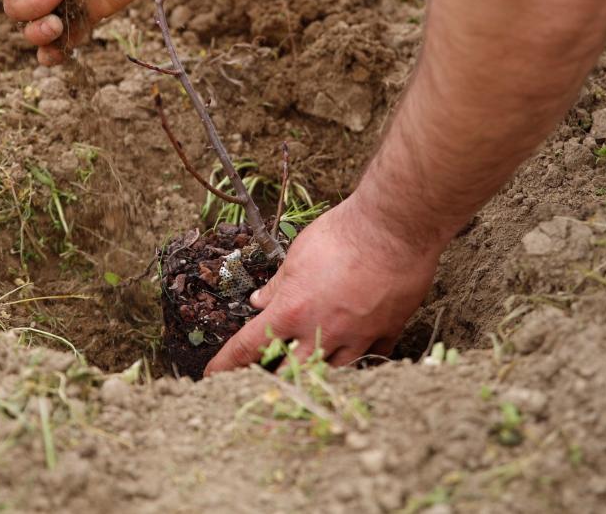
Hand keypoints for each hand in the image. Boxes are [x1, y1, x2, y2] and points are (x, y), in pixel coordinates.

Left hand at [203, 195, 440, 373]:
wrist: (393, 228)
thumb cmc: (343, 234)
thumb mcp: (297, 254)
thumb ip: (277, 284)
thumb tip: (259, 300)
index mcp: (292, 311)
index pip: (248, 346)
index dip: (227, 364)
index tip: (212, 377)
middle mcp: (321, 332)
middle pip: (288, 370)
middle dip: (272, 375)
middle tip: (263, 374)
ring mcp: (356, 336)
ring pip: (329, 370)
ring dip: (314, 369)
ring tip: (308, 364)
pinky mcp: (386, 331)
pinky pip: (371, 357)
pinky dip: (360, 355)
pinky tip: (356, 349)